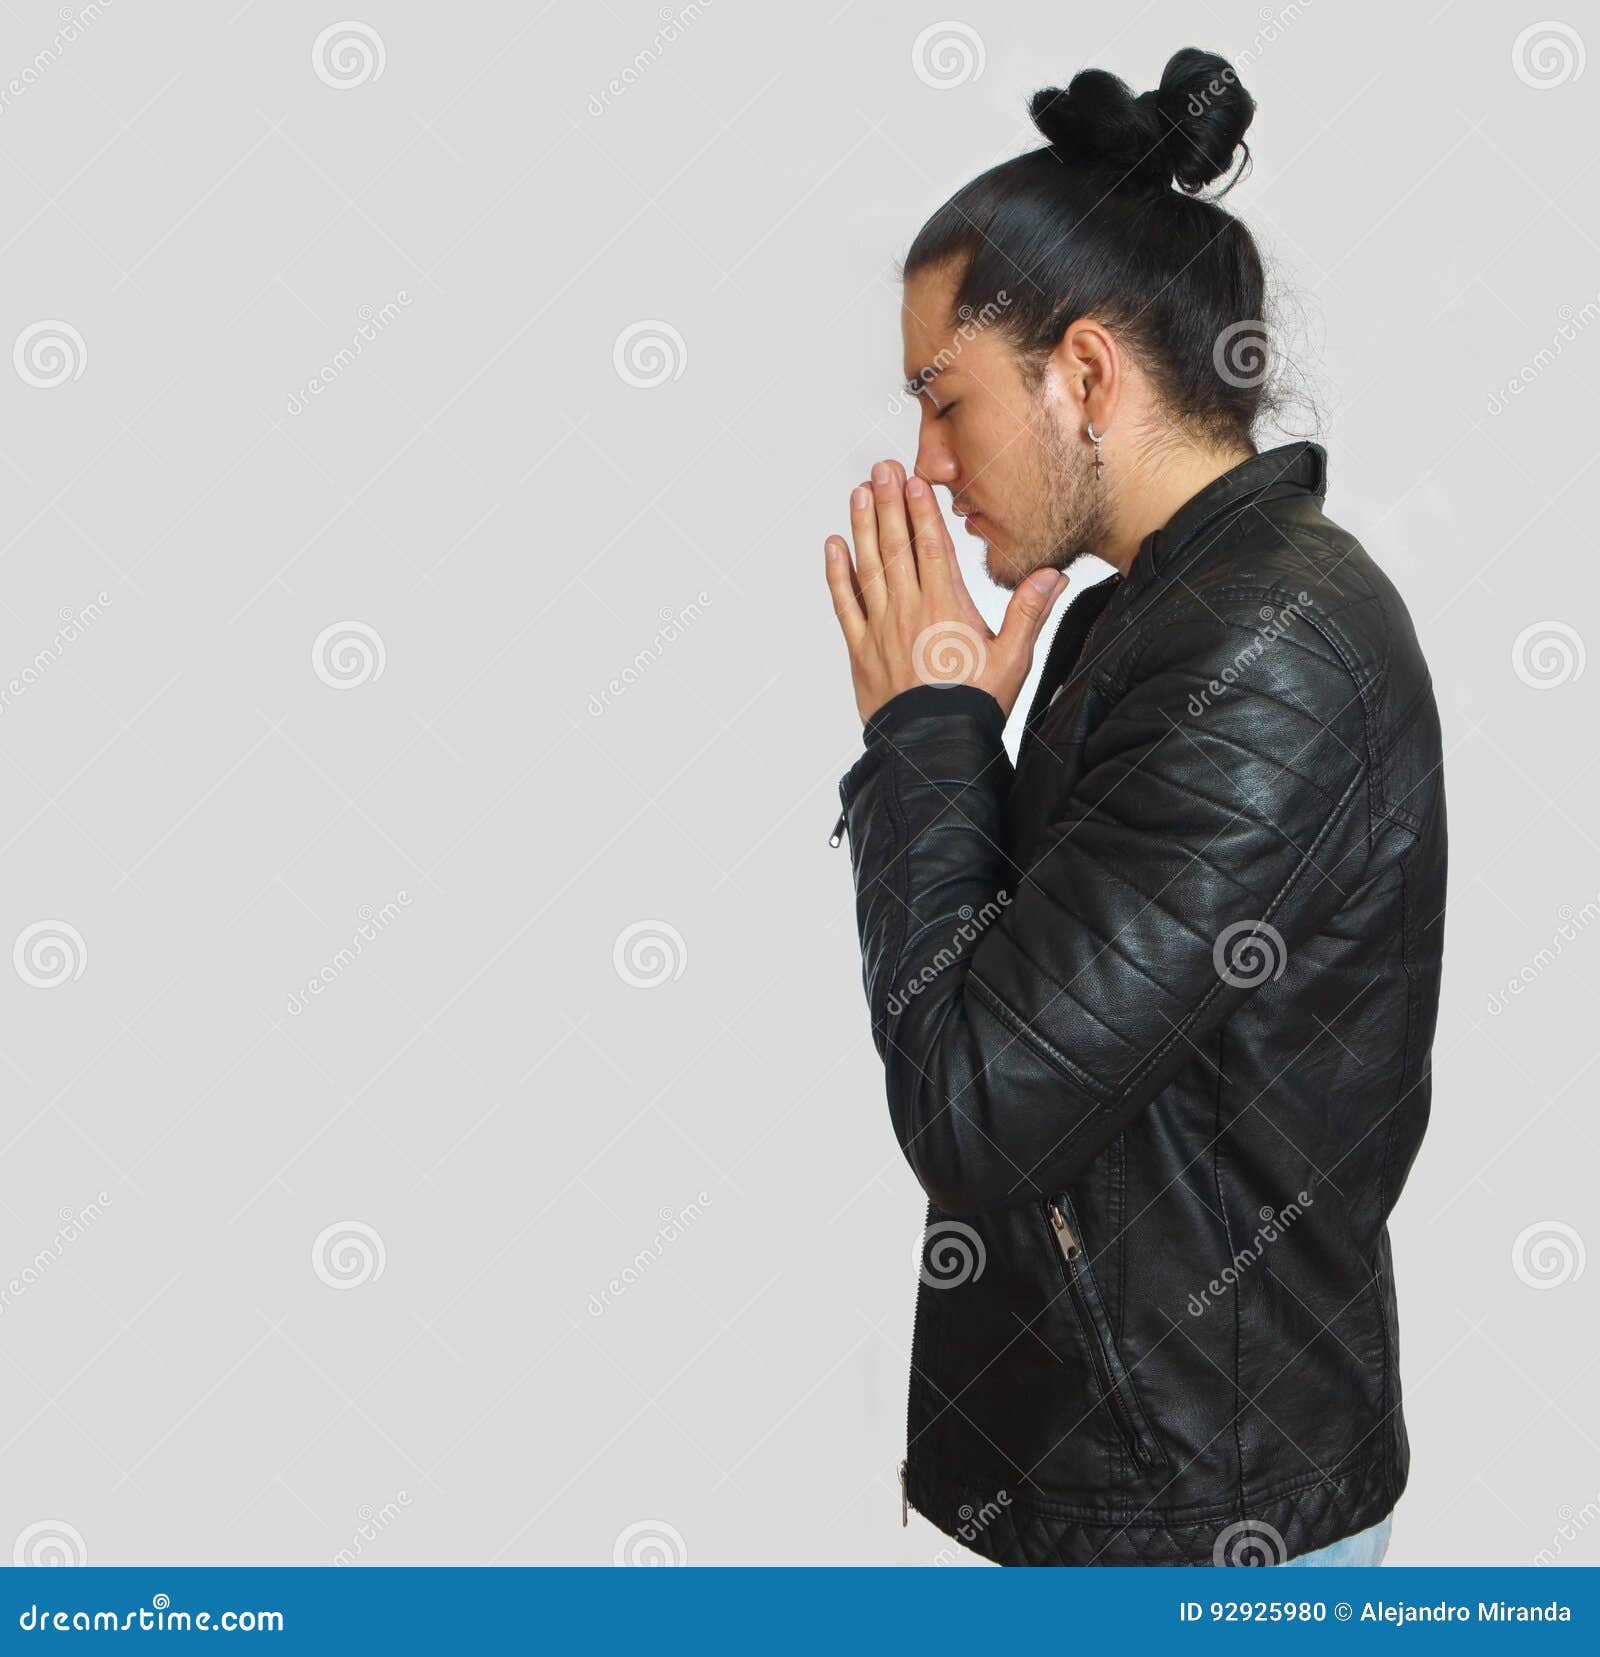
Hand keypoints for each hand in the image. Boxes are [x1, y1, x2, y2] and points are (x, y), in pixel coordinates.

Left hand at [824, 458, 1070, 725]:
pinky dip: (837, 573)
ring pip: (868, 566)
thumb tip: (1052, 574)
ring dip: (862, 526)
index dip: (921, 509)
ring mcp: (880, 627)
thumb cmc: (975, 705)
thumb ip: (1030, 611)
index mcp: (946, 606)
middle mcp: (909, 609)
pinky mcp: (861, 648)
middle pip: (896, 545)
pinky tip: (833, 547)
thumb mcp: (1013, 658)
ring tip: (858, 492)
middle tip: (880, 468)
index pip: (931, 545)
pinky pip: (844, 603)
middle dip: (888, 502)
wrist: (935, 747)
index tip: (913, 479)